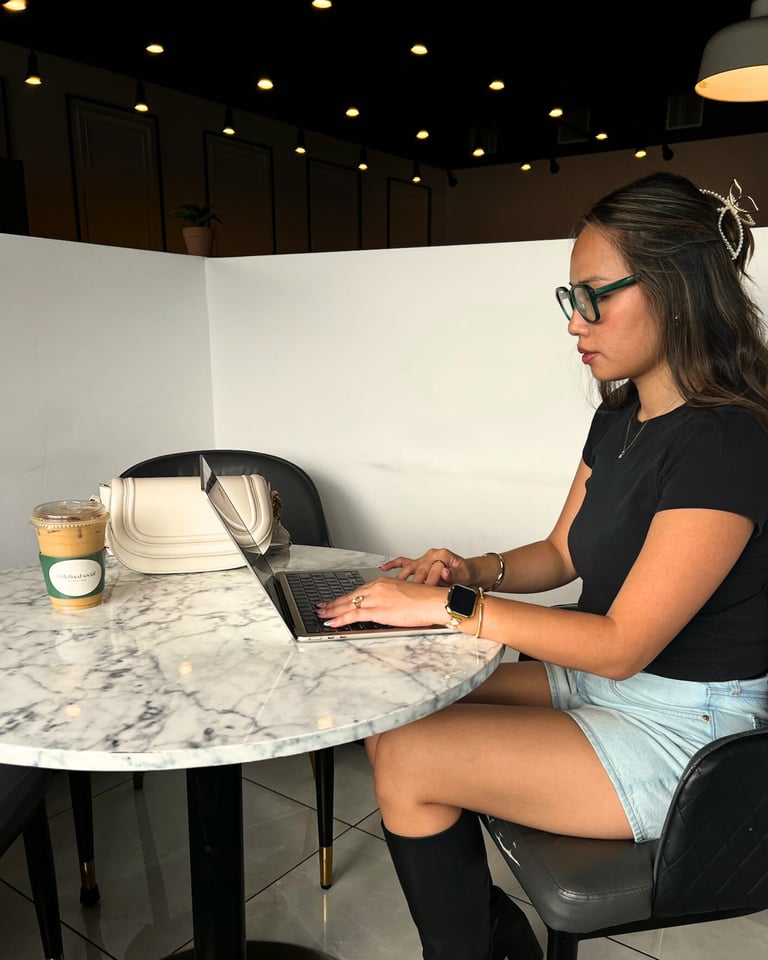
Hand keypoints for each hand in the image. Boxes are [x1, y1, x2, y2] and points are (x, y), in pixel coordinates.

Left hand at [316, 577, 446, 629]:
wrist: (434, 601)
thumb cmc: (425, 600)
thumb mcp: (404, 594)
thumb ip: (391, 599)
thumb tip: (385, 607)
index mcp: (383, 583)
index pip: (358, 591)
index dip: (345, 597)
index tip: (335, 601)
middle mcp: (377, 588)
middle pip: (350, 596)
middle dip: (333, 603)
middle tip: (321, 607)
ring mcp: (376, 599)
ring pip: (348, 605)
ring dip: (332, 611)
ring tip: (321, 615)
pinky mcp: (378, 610)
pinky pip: (353, 616)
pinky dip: (340, 619)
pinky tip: (331, 623)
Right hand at [380, 548, 469, 585]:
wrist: (465, 570)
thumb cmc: (464, 573)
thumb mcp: (464, 574)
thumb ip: (455, 574)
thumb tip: (445, 572)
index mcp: (442, 555)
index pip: (432, 569)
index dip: (430, 581)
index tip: (427, 592)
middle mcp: (430, 555)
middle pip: (419, 570)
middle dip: (414, 584)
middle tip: (409, 595)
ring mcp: (423, 559)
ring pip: (408, 567)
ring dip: (401, 578)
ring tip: (393, 588)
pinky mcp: (417, 563)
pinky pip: (402, 562)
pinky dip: (392, 565)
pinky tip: (383, 568)